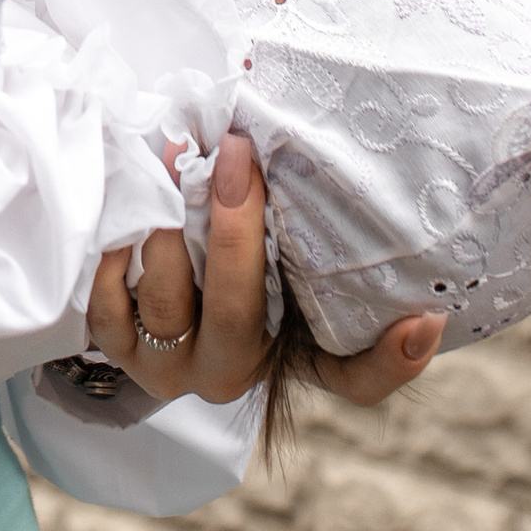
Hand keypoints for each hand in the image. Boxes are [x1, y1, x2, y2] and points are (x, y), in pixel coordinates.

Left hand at [81, 136, 445, 409]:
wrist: (162, 290)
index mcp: (292, 353)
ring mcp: (170, 367)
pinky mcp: (119, 351)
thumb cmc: (243, 265)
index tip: (423, 315)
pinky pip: (106, 309)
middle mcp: (234, 371)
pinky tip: (128, 204)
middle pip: (236, 312)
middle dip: (234, 228)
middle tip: (235, 154)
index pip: (359, 377)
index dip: (394, 356)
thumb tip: (375, 199)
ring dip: (166, 228)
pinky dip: (112, 255)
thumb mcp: (291, 257)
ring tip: (171, 157)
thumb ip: (324, 231)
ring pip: (166, 303)